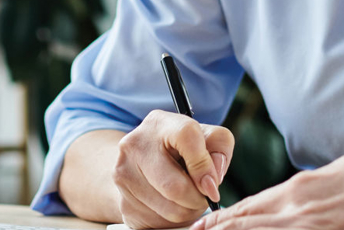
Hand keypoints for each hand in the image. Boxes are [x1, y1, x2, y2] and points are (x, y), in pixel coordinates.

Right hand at [115, 109, 234, 228]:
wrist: (140, 165)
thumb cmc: (181, 150)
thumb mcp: (205, 138)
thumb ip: (219, 148)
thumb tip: (212, 179)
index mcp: (159, 123)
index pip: (187, 137)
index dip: (204, 165)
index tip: (212, 185)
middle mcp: (135, 146)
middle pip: (176, 186)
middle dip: (198, 198)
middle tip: (203, 195)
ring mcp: (124, 175)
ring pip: (171, 210)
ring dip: (188, 210)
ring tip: (186, 198)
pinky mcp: (125, 204)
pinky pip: (159, 223)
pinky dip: (173, 220)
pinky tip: (171, 204)